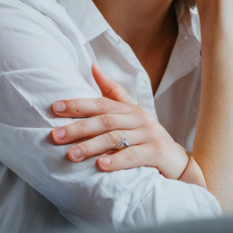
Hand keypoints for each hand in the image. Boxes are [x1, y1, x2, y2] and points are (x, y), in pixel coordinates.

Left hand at [49, 63, 190, 179]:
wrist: (177, 161)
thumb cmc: (148, 136)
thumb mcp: (132, 113)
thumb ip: (112, 91)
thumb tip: (92, 66)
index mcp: (129, 108)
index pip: (100, 103)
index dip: (77, 105)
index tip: (55, 108)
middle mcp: (139, 118)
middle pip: (104, 120)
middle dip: (77, 128)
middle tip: (55, 136)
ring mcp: (149, 135)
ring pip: (115, 138)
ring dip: (91, 146)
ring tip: (72, 155)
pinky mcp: (156, 152)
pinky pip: (133, 156)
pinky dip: (116, 161)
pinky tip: (100, 166)